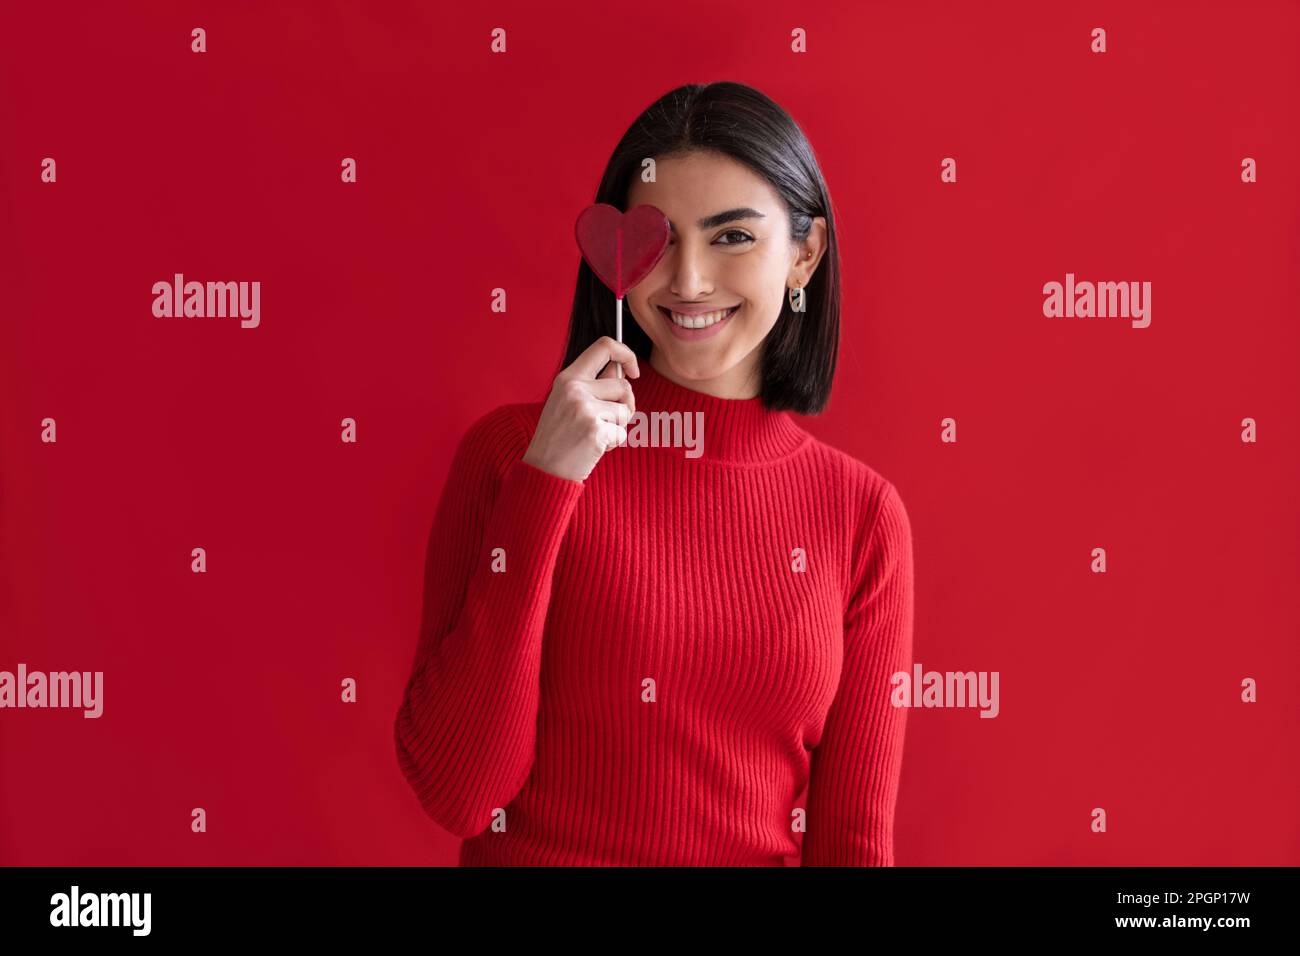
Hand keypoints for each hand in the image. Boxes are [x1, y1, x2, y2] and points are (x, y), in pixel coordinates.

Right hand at [521, 336, 639, 481]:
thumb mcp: (567, 402)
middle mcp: (575, 389)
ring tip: (596, 435)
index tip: (633, 371)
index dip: (626, 354)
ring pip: (625, 410)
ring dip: (618, 426)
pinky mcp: (595, 429)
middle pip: (623, 385)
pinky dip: (614, 443)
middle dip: (626, 405)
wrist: (544, 469)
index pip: (604, 346)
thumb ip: (593, 385)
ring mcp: (584, 409)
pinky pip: (622, 432)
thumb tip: (621, 369)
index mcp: (567, 378)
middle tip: (610, 421)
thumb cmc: (558, 438)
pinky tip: (594, 448)